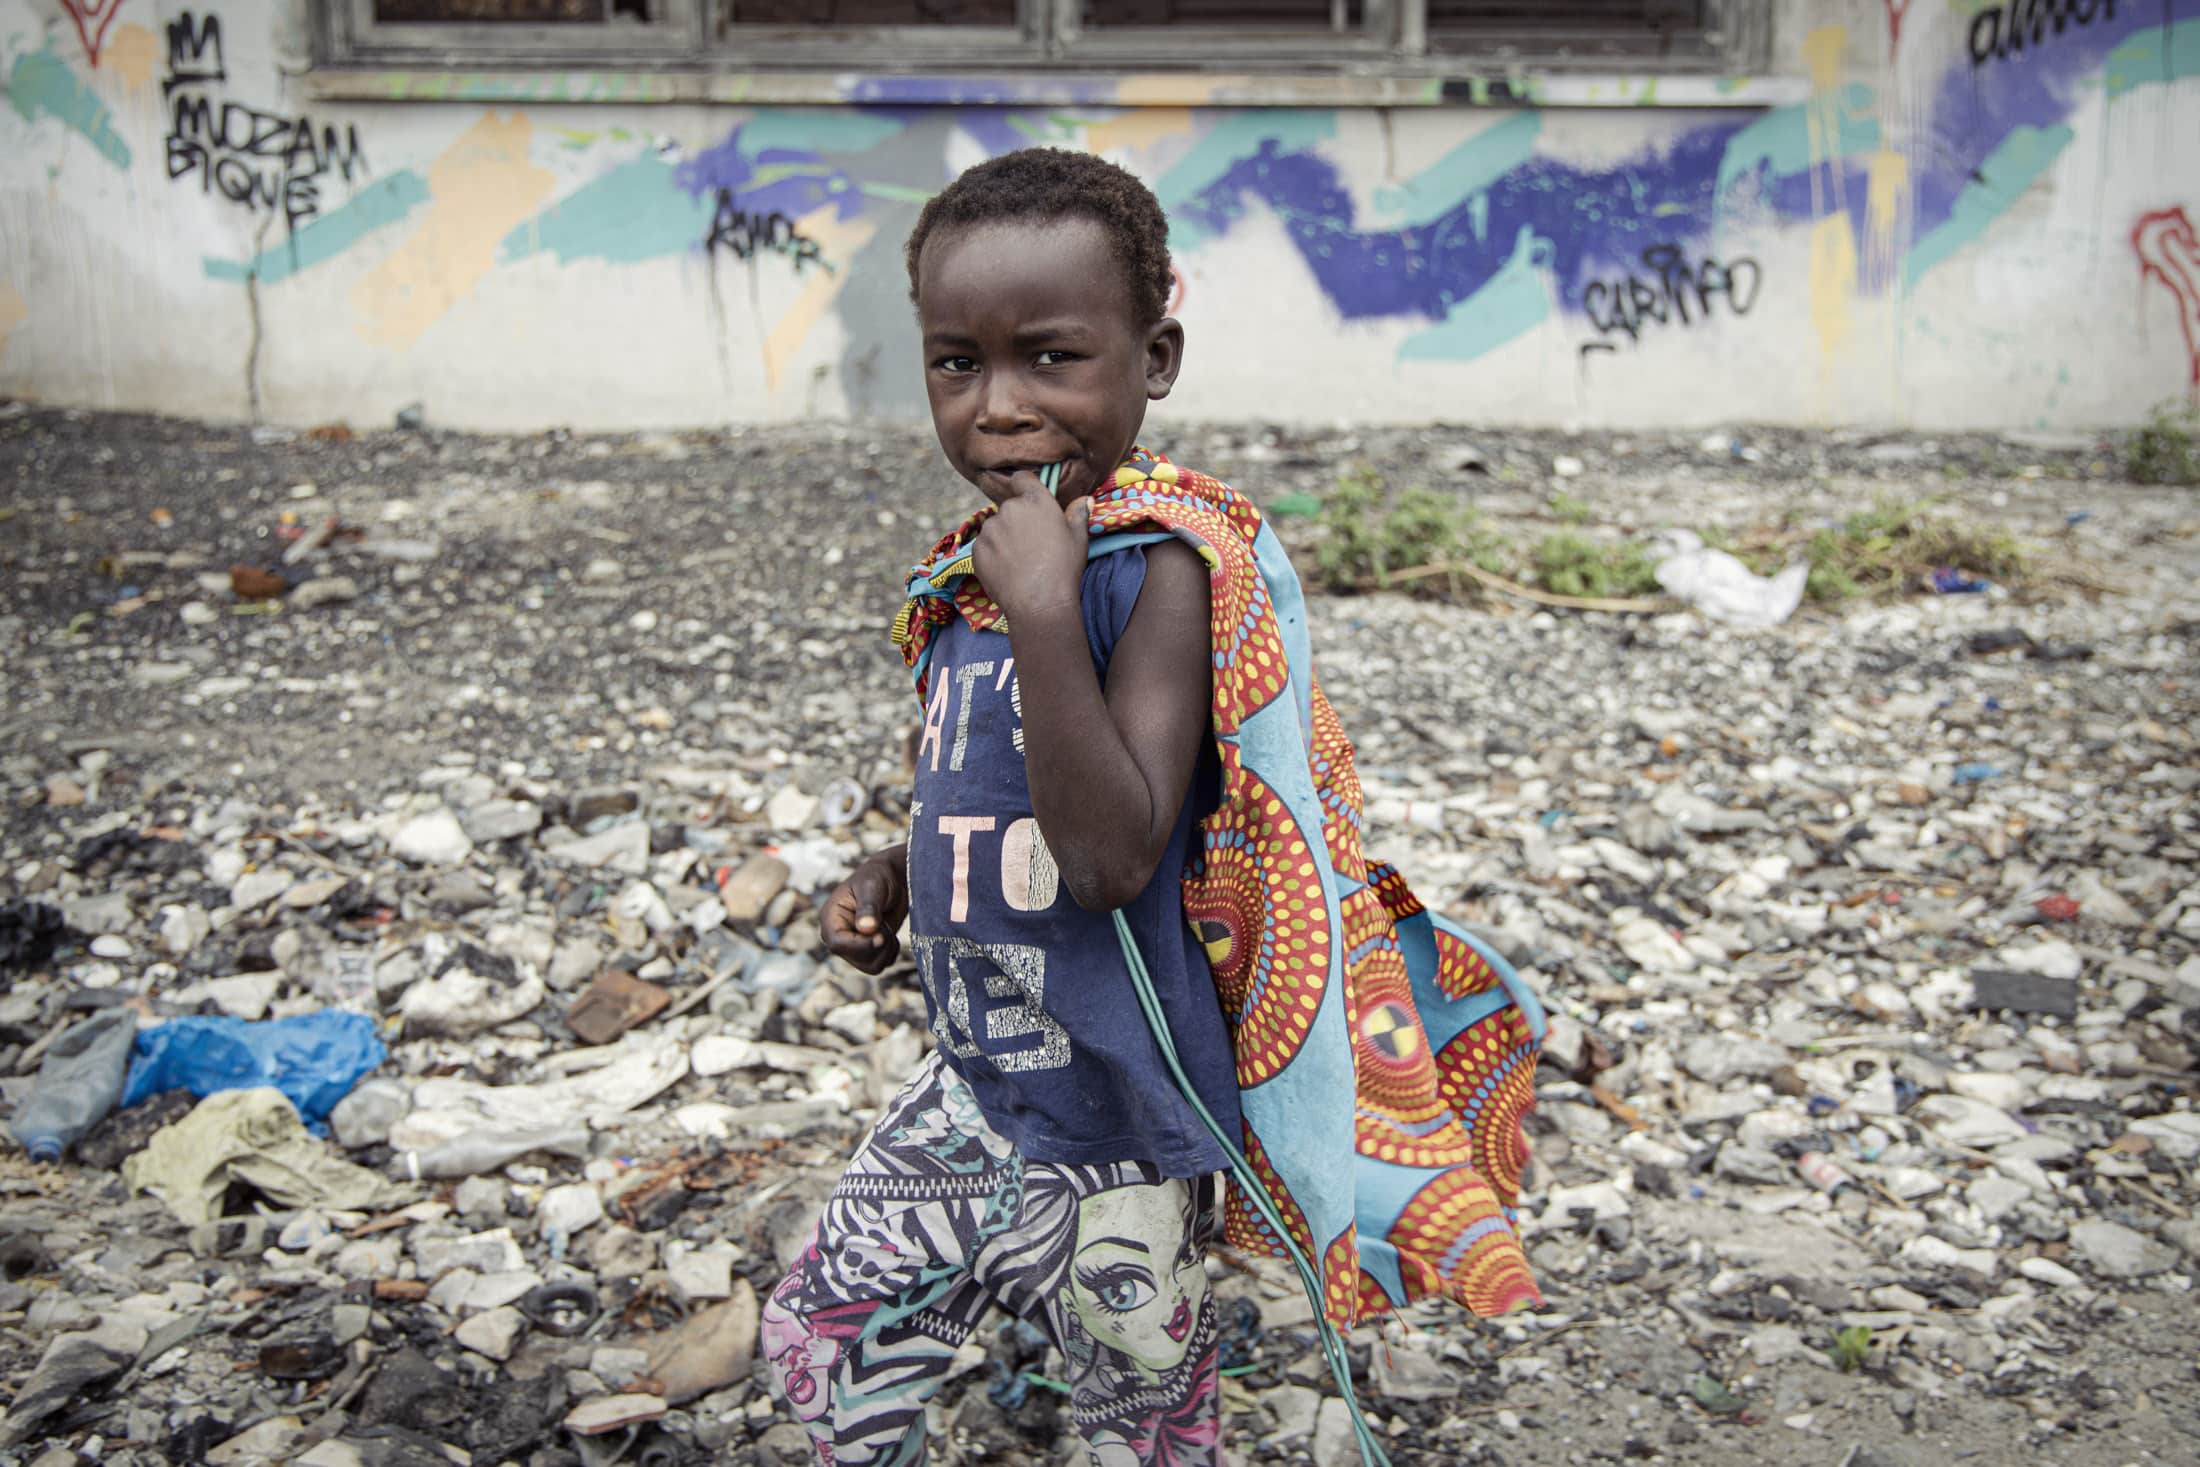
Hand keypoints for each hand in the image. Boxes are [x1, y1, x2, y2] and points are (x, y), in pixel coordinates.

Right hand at [820, 848, 908, 974]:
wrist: (893, 880)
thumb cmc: (878, 877)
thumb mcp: (872, 887)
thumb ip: (869, 907)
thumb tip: (865, 928)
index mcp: (831, 919)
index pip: (838, 944)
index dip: (860, 945)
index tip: (881, 935)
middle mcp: (838, 936)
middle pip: (856, 958)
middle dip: (877, 944)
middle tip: (884, 923)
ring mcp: (853, 946)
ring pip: (870, 966)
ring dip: (885, 950)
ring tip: (886, 927)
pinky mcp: (867, 952)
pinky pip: (880, 965)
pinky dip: (890, 953)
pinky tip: (890, 935)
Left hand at [971, 471, 1089, 623]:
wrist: (1039, 602)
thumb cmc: (1064, 568)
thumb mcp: (1078, 539)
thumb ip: (1078, 514)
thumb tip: (1085, 500)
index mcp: (1035, 501)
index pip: (1022, 478)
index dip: (1024, 486)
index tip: (1029, 501)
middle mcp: (1009, 509)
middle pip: (1009, 507)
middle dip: (1017, 520)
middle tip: (1030, 544)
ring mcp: (990, 529)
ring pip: (995, 527)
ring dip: (1003, 537)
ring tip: (1019, 561)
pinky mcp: (977, 549)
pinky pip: (984, 546)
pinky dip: (992, 555)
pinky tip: (1007, 570)